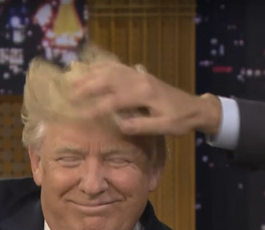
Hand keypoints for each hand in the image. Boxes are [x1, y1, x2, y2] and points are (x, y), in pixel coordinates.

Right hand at [69, 62, 222, 135]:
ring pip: (110, 70)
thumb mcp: (165, 127)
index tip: (81, 115)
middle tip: (69, 96)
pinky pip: (117, 66)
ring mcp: (139, 75)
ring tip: (73, 81)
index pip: (115, 100)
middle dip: (87, 87)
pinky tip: (89, 68)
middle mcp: (139, 80)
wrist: (194, 108)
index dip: (97, 107)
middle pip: (108, 80)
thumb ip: (142, 127)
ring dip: (90, 75)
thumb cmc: (180, 121)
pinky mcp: (139, 74)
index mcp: (145, 94)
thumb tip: (120, 126)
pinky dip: (101, 66)